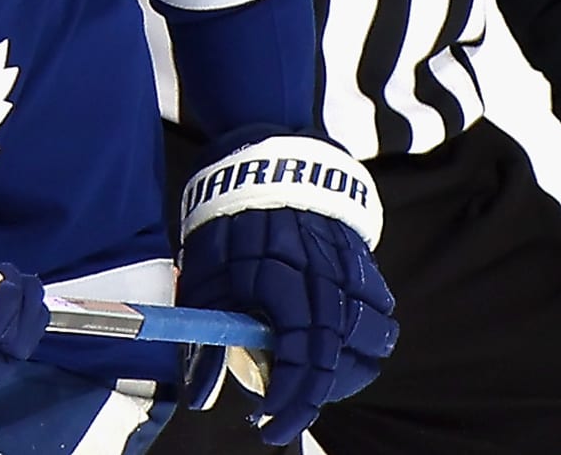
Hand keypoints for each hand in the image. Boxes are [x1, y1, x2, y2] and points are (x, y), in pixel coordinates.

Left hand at [177, 136, 397, 444]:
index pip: (303, 358)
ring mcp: (354, 269)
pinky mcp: (366, 262)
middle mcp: (329, 279)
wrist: (263, 159)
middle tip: (285, 397)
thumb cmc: (226, 221)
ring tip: (311, 367)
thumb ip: (206, 336)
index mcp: (285, 282)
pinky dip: (364, 336)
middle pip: (346, 360)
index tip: (270, 425)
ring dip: (348, 366)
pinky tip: (332, 336)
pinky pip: (382, 312)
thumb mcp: (204, 276)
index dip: (291, 399)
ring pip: (376, 341)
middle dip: (317, 391)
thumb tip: (202, 396)